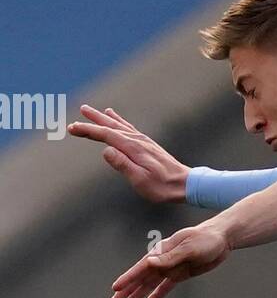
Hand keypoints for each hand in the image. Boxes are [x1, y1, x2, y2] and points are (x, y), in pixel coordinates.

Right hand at [68, 105, 189, 202]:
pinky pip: (128, 127)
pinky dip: (118, 120)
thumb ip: (123, 164)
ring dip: (103, 118)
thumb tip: (106, 150)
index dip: (88, 130)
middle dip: (93, 121)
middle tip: (78, 112)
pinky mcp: (147, 144)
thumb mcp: (140, 180)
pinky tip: (114, 116)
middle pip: (111, 126)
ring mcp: (143, 140)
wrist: (184, 184)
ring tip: (91, 110)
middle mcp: (137, 140)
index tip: (72, 128)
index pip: (105, 135)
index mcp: (133, 148)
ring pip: (118, 125)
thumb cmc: (162, 186)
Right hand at [111, 221, 229, 297]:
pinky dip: (155, 296)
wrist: (222, 239)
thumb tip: (150, 263)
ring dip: (137, 296)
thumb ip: (170, 257)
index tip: (116, 288)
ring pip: (149, 285)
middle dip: (127, 290)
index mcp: (162, 251)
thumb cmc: (205, 239)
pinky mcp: (180, 274)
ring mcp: (170, 268)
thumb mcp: (189, 247)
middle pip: (141, 278)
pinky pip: (164, 288)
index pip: (142, 267)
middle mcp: (163, 260)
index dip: (128, 278)